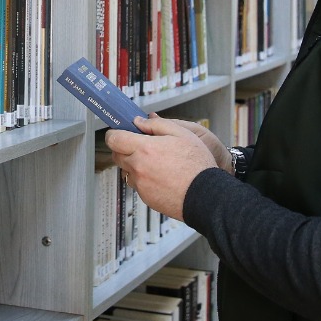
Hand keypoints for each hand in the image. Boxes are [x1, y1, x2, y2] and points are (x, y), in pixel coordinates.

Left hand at [103, 115, 217, 220]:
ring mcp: (141, 184)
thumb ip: (156, 125)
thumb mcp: (181, 133)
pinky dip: (144, 179)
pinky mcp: (145, 197)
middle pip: (117, 155)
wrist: (206, 194)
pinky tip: (161, 176)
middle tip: (140, 146)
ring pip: (127, 171)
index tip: (118, 132)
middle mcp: (138, 167)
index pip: (114, 139)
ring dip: (134, 165)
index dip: (114, 134)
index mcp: (144, 149)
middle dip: (124, 149)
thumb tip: (139, 122)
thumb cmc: (197, 164)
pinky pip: (137, 185)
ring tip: (156, 163)